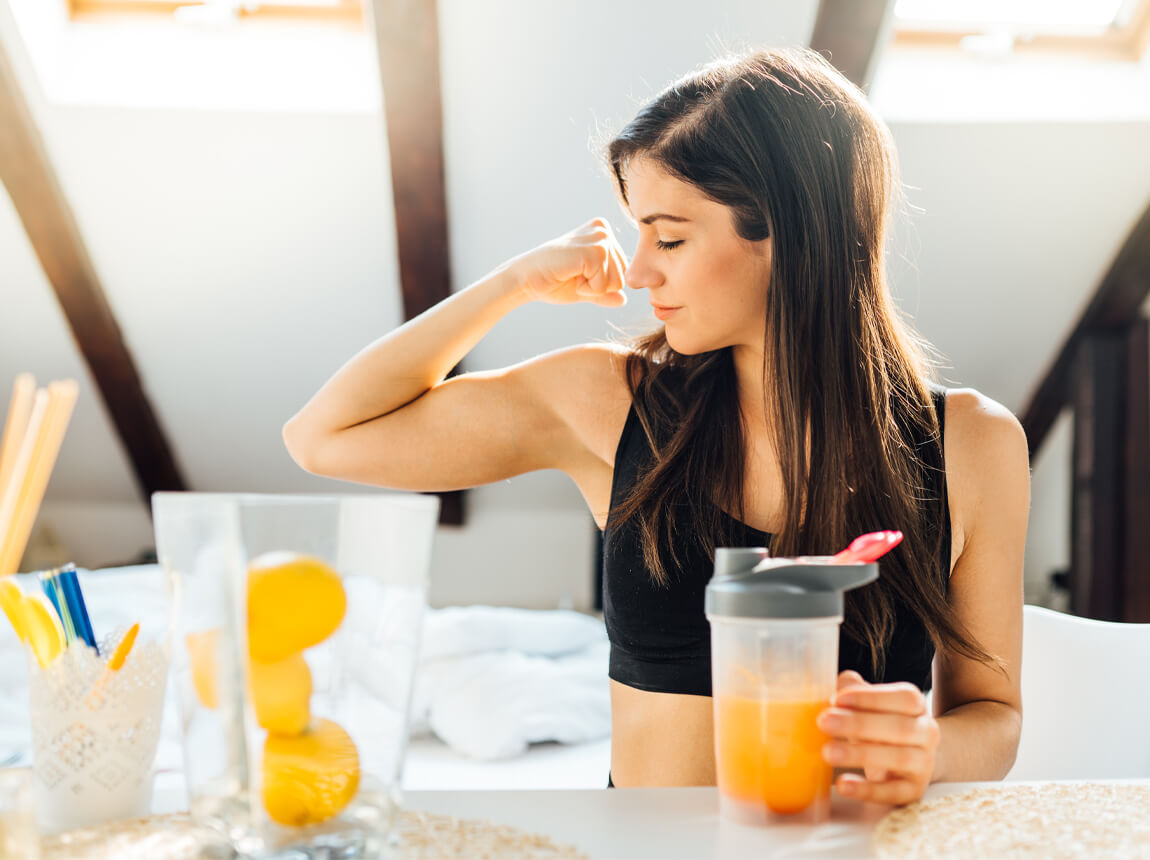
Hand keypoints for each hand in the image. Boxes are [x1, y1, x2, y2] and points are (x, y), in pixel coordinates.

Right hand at [508, 218, 628, 307]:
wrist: (526, 279)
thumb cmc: (552, 281)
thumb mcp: (585, 289)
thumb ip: (605, 293)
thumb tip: (624, 300)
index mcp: (603, 233)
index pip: (622, 272)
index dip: (599, 283)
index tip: (576, 273)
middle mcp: (603, 230)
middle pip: (622, 277)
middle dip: (597, 286)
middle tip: (572, 274)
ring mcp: (600, 238)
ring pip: (616, 283)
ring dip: (592, 288)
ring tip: (571, 273)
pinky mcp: (596, 251)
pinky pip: (604, 285)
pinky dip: (586, 289)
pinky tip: (569, 275)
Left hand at [816, 670, 939, 804]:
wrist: (911, 759)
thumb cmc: (880, 723)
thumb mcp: (868, 703)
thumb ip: (852, 690)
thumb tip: (839, 686)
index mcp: (916, 705)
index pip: (903, 698)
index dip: (871, 698)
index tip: (837, 699)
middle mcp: (927, 732)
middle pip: (899, 728)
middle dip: (859, 724)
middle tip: (824, 722)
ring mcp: (925, 763)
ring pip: (899, 758)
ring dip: (860, 754)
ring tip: (827, 752)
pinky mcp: (915, 790)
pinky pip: (894, 792)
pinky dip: (868, 790)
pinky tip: (842, 784)